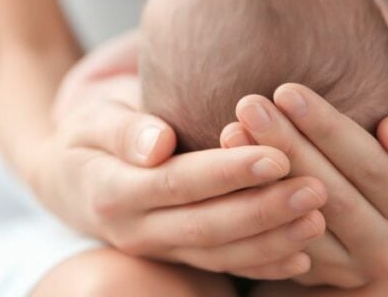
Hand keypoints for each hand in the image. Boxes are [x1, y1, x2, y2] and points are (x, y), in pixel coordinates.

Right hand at [34, 40, 329, 277]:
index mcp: (113, 190)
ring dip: (273, 240)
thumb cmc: (89, 134)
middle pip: (207, 225)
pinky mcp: (176, 257)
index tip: (275, 156)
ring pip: (220, 254)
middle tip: (317, 188)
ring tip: (319, 218)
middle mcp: (134, 230)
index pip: (178, 183)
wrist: (68, 179)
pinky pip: (222, 267)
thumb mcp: (93, 119)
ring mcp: (157, 249)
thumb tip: (158, 143)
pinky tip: (303, 256)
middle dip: (265, 210)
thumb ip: (123, 129)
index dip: (227, 173)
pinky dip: (262, 265)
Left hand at [221, 84, 387, 287]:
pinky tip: (226, 170)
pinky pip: (275, 243)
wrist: (381, 201)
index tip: (286, 90)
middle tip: (248, 105)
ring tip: (231, 130)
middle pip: (328, 193)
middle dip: (285, 145)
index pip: (370, 165)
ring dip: (260, 176)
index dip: (327, 128)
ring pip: (296, 220)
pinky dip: (250, 205)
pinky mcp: (311, 278)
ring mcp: (348, 270)